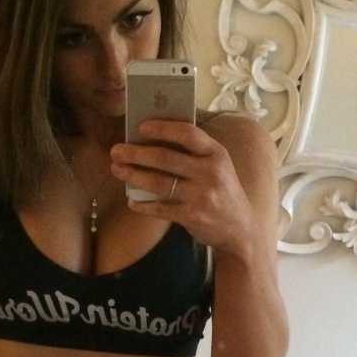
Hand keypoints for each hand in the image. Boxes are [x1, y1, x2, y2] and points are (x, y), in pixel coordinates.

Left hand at [109, 118, 256, 255]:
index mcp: (216, 154)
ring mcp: (201, 196)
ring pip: (159, 183)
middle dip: (136, 153)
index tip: (140, 127)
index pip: (188, 134)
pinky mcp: (192, 216)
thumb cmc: (222, 192)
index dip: (162, 129)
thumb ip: (195, 152)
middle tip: (116, 150)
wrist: (240, 229)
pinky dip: (142, 205)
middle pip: (166, 158)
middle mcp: (210, 173)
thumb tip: (154, 138)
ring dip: (133, 175)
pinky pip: (160, 208)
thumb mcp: (218, 166)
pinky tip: (131, 201)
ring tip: (116, 169)